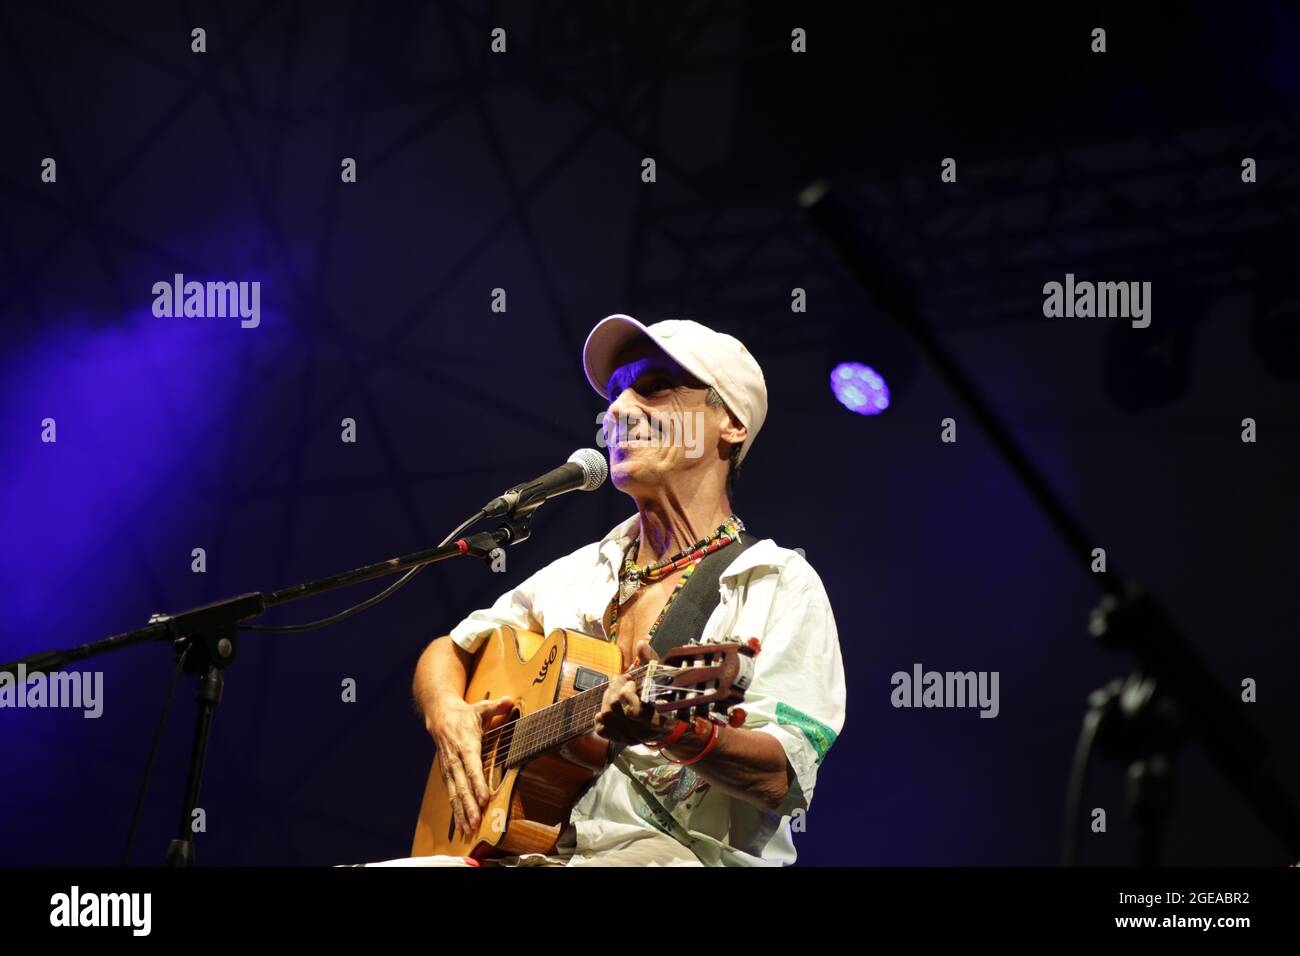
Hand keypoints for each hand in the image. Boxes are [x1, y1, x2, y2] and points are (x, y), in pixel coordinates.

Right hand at [426, 694, 513, 837]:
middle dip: (469, 805)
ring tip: (468, 829)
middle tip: (476, 823)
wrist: (439, 716)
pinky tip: (461, 826)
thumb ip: (496, 706)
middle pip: (462, 786)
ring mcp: (449, 769)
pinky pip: (451, 795)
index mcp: (466, 744)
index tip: (484, 799)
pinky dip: (455, 811)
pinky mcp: (447, 774)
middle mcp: (456, 759)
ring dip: (462, 812)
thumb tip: (509, 699)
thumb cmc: (465, 714)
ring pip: (455, 794)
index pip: (472, 767)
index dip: (478, 784)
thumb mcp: (481, 707)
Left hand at [594, 642, 672, 744]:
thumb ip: (652, 663)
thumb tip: (641, 645)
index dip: (627, 692)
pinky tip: (608, 709)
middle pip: (614, 710)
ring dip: (607, 699)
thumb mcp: (664, 681)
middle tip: (620, 681)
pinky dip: (600, 717)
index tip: (631, 682)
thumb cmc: (669, 701)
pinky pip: (601, 729)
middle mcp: (641, 733)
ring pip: (606, 716)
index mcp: (655, 720)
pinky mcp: (619, 739)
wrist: (669, 729)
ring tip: (615, 691)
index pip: (632, 711)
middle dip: (614, 689)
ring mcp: (629, 738)